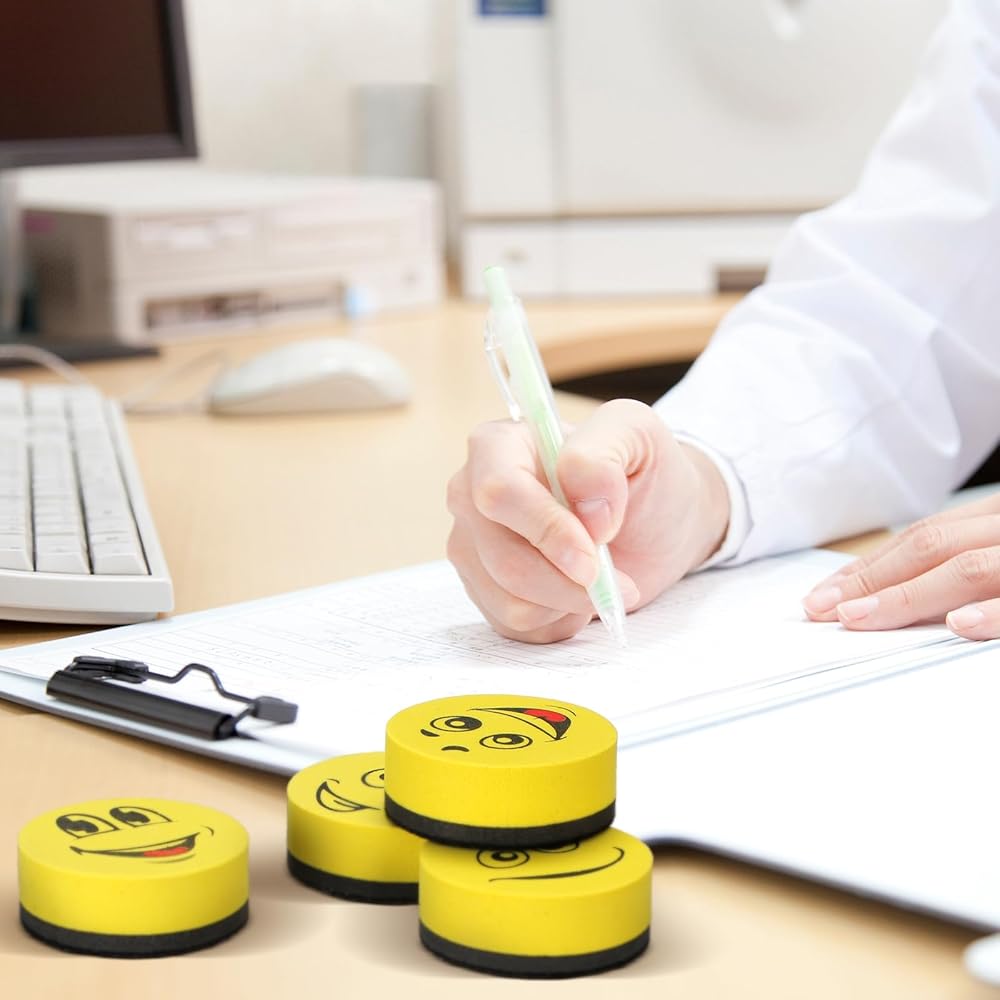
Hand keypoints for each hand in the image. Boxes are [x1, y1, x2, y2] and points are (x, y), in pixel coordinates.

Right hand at [446, 399, 730, 642]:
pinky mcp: (484, 590)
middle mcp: (472, 495)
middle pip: (504, 558)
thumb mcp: (639, 436)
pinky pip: (514, 625)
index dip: (545, 530)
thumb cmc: (642, 472)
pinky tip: (576, 591)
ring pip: (510, 600)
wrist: (656, 521)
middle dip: (567, 580)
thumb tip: (585, 505)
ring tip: (597, 577)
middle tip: (615, 579)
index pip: (499, 493)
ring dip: (568, 601)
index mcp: (499, 446)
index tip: (591, 557)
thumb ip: (604, 454)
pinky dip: (558, 619)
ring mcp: (473, 546)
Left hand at [802, 492, 999, 637]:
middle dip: (869, 579)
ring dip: (906, 595)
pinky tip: (956, 624)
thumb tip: (889, 593)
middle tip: (822, 608)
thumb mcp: (996, 547)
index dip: (870, 566)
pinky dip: (989, 612)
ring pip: (966, 568)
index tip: (827, 592)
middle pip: (932, 548)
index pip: (923, 537)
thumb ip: (957, 561)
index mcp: (995, 518)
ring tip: (857, 616)